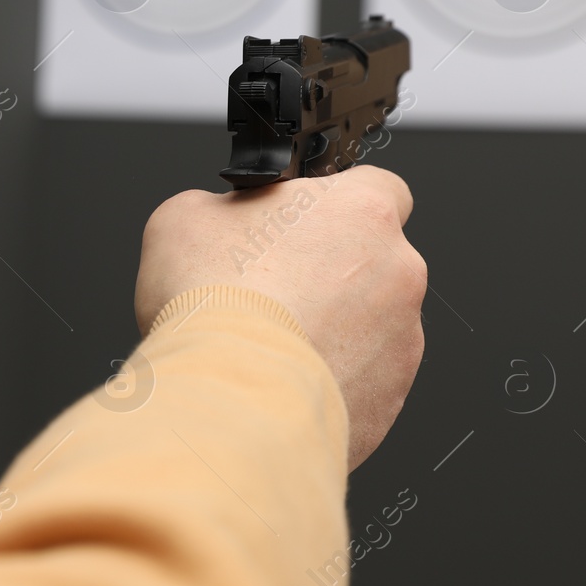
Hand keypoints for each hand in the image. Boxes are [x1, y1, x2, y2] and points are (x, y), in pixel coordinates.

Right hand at [134, 165, 426, 468]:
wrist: (229, 394)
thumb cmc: (215, 301)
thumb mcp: (184, 217)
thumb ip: (219, 207)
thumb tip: (217, 221)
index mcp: (362, 210)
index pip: (380, 187)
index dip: (337, 205)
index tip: (305, 223)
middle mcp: (398, 271)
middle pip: (372, 262)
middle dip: (329, 275)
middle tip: (272, 290)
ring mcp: (402, 340)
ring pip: (370, 326)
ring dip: (331, 330)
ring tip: (269, 344)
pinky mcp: (390, 398)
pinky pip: (362, 381)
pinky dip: (327, 379)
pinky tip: (279, 380)